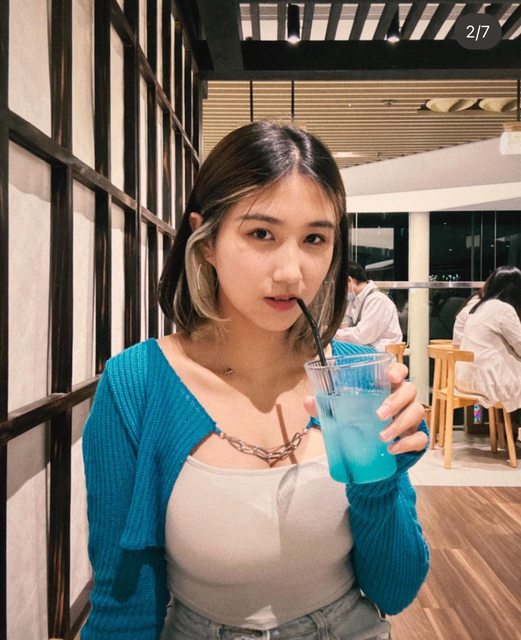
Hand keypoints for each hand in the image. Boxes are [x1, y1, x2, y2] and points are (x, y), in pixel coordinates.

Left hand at [303, 362, 427, 454]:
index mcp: (386, 388)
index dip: (398, 370)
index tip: (391, 376)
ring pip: (417, 412)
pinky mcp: (414, 438)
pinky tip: (392, 449)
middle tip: (379, 414)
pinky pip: (419, 438)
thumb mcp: (340, 415)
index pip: (399, 372)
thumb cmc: (358, 426)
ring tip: (382, 436)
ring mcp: (411, 419)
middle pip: (410, 390)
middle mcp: (402, 400)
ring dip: (400, 423)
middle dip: (396, 400)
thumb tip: (309, 401)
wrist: (371, 456)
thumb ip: (325, 407)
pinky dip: (407, 443)